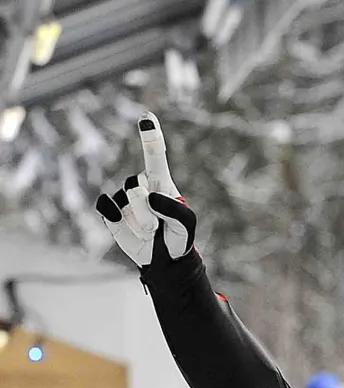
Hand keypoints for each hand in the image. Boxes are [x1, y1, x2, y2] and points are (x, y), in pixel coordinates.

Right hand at [95, 112, 195, 267]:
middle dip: (149, 211)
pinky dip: (114, 216)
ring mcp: (124, 198)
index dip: (150, 137)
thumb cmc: (178, 238)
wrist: (163, 261)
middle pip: (137, 185)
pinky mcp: (112, 213)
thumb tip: (149, 196)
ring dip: (139, 220)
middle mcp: (140, 185)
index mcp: (160, 182)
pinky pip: (105, 205)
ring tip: (150, 232)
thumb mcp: (187, 225)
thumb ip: (174, 209)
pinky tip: (122, 223)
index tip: (146, 118)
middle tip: (158, 227)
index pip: (154, 156)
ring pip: (125, 198)